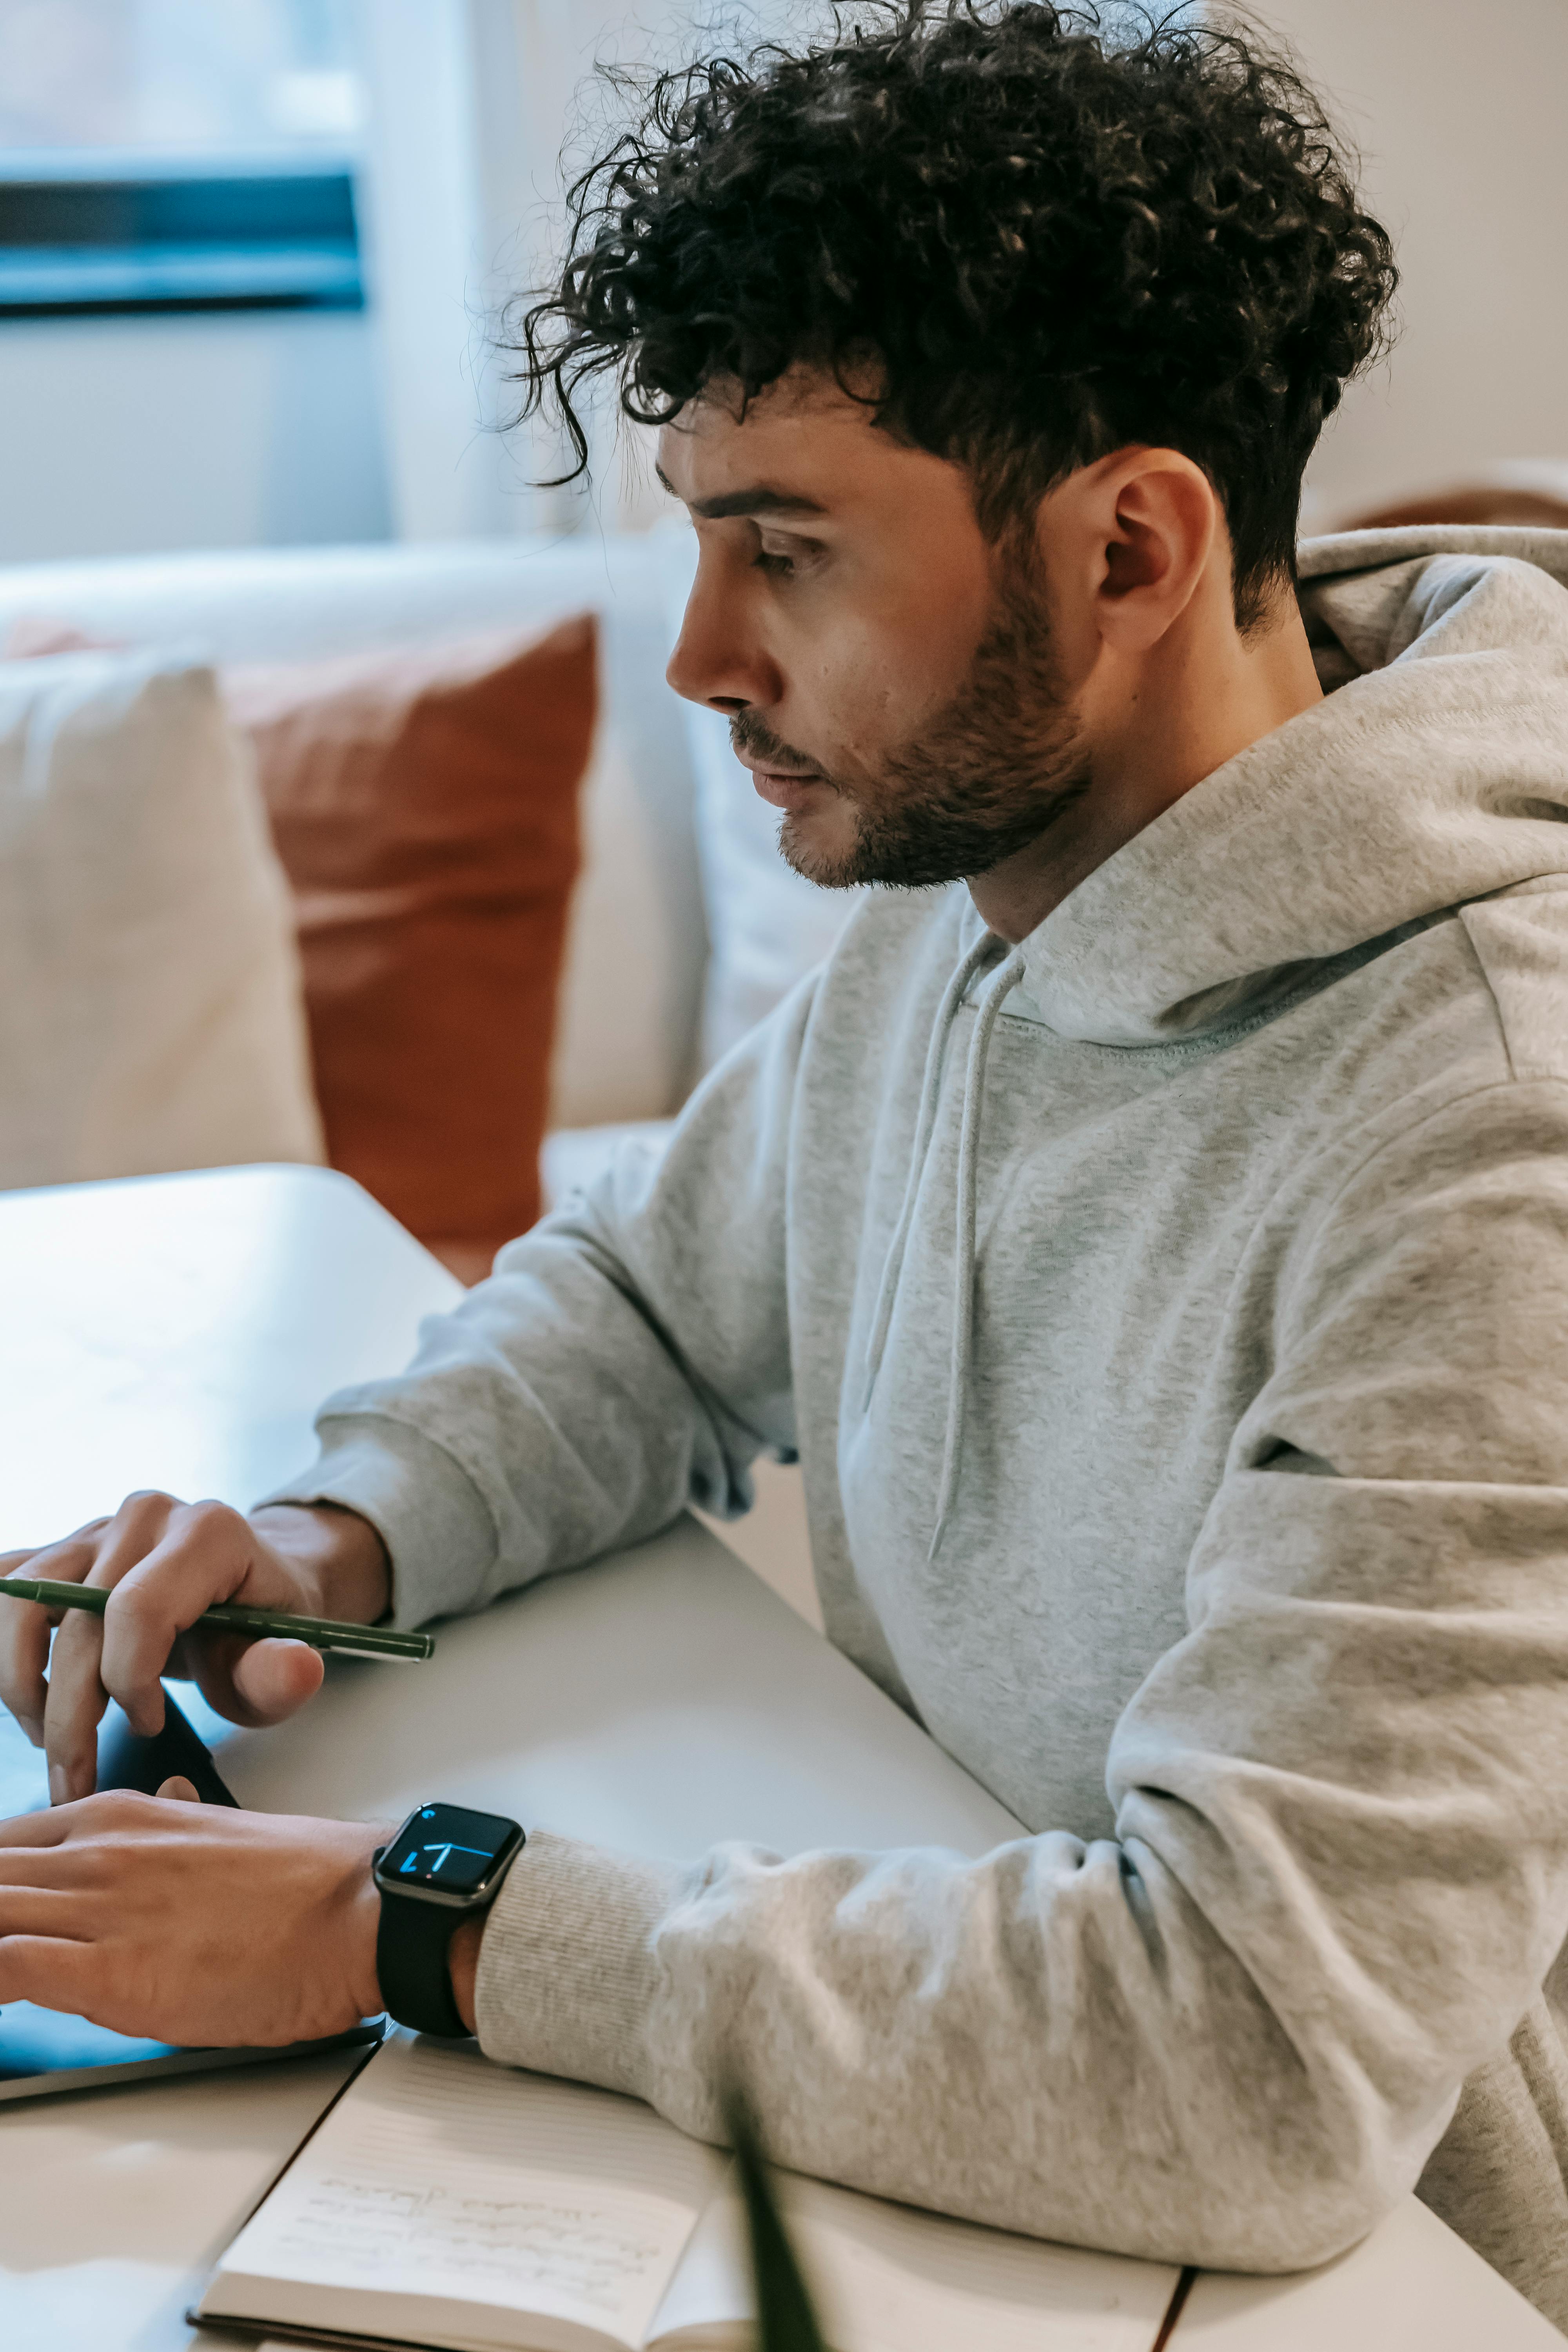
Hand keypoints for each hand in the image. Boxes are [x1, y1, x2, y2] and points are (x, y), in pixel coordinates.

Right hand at [0, 1493, 390, 1804]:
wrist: (247, 1587)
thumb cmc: (262, 1628)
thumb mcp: (282, 1658)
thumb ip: (280, 1672)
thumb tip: (298, 1669)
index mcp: (209, 1532)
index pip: (137, 1610)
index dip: (129, 1683)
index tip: (148, 1726)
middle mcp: (147, 1515)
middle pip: (77, 1621)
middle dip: (69, 1714)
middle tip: (77, 1778)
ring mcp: (97, 1527)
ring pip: (21, 1603)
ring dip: (23, 1684)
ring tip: (49, 1737)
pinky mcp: (62, 1547)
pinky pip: (6, 1588)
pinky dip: (5, 1649)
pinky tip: (27, 1695)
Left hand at [0, 1783, 385, 2046]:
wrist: (359, 1911)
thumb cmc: (301, 1886)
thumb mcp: (212, 1834)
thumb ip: (163, 1826)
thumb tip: (157, 1806)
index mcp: (116, 1816)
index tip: (2, 1914)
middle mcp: (97, 1851)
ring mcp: (101, 1908)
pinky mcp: (110, 1972)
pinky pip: (4, 1966)